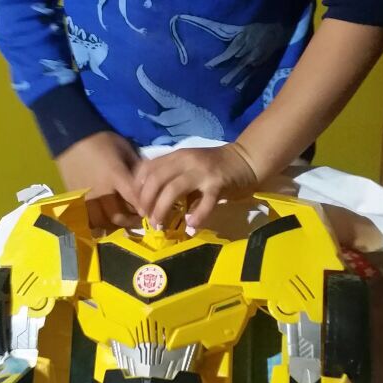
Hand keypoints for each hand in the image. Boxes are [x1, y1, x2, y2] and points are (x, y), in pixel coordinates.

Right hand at [56, 131, 140, 228]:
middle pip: (117, 216)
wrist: (70, 137)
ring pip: (100, 221)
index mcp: (114, 175)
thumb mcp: (124, 148)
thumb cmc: (101, 140)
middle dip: (130, 221)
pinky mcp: (74, 199)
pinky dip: (96, 223)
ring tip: (121, 221)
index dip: (144, 208)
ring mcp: (85, 197)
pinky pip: (86, 218)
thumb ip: (136, 166)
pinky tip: (102, 221)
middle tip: (138, 219)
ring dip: (113, 224)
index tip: (150, 212)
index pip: (133, 198)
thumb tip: (148, 181)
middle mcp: (100, 190)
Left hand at [135, 143, 257, 229]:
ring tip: (160, 226)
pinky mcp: (218, 184)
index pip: (147, 168)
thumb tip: (151, 200)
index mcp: (177, 155)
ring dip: (162, 210)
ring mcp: (202, 172)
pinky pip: (204, 203)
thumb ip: (172, 176)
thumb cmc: (215, 165)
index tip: (136, 205)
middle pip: (156, 180)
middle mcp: (186, 161)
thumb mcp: (189, 164)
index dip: (137, 188)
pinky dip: (196, 217)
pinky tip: (191, 227)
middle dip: (146, 201)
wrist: (246, 159)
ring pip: (173, 190)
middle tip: (146, 218)